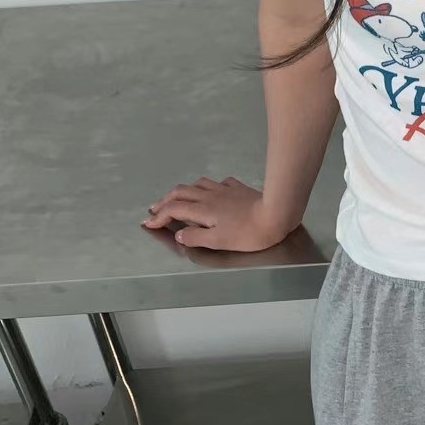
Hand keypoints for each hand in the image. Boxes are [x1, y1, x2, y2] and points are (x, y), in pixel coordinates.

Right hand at [143, 177, 296, 251]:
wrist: (276, 214)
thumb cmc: (248, 233)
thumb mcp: (218, 241)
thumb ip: (196, 237)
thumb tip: (180, 234)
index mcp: (202, 209)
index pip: (173, 209)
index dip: (158, 216)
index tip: (149, 223)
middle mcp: (209, 196)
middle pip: (180, 192)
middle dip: (164, 200)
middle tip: (155, 209)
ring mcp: (224, 189)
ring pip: (197, 184)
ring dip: (184, 191)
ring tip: (179, 198)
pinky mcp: (238, 188)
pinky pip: (218, 183)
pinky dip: (207, 187)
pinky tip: (212, 191)